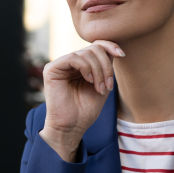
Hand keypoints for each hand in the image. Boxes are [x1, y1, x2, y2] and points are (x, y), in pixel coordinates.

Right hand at [39, 41, 124, 161]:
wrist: (72, 127)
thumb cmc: (86, 110)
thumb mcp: (102, 84)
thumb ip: (106, 66)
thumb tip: (114, 48)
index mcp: (82, 65)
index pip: (96, 45)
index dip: (110, 46)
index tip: (122, 55)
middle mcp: (71, 62)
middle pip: (94, 48)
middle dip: (106, 66)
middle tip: (108, 86)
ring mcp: (60, 65)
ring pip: (86, 53)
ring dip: (99, 71)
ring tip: (99, 89)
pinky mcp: (51, 69)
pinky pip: (73, 58)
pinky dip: (86, 68)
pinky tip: (89, 81)